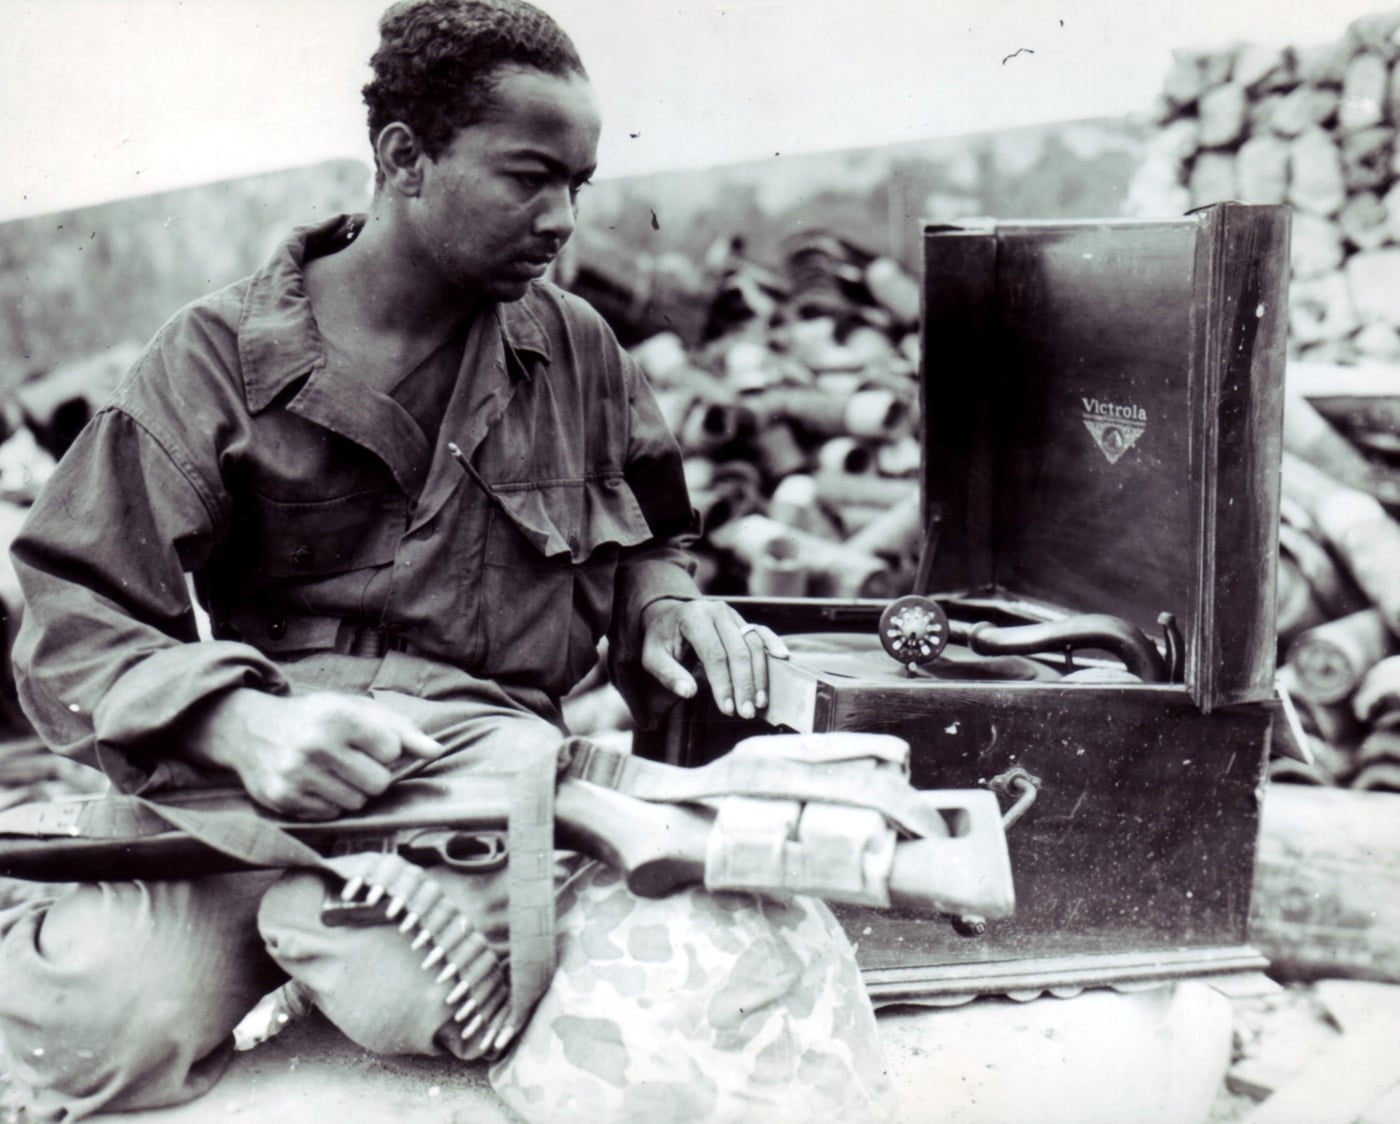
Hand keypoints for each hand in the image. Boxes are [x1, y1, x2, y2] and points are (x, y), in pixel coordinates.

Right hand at [189, 689, 443, 818]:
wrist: (250, 729)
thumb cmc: (315, 717)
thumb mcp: (355, 709)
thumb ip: (400, 729)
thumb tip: (436, 750)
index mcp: (338, 716)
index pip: (392, 750)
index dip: (386, 749)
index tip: (368, 742)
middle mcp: (315, 745)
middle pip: (378, 783)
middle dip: (373, 775)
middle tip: (353, 761)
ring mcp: (296, 774)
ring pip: (357, 803)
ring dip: (353, 791)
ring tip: (333, 772)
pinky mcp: (283, 798)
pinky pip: (331, 814)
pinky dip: (331, 803)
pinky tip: (316, 783)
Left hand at [640, 598, 789, 718]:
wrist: (668, 616)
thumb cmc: (661, 640)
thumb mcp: (653, 657)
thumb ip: (668, 674)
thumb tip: (689, 692)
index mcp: (694, 618)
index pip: (714, 654)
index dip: (723, 683)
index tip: (727, 709)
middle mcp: (716, 611)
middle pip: (738, 650)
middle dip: (744, 684)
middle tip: (747, 712)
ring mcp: (732, 614)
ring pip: (753, 643)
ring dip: (760, 674)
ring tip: (760, 701)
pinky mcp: (741, 620)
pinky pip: (762, 631)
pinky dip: (773, 644)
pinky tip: (783, 658)